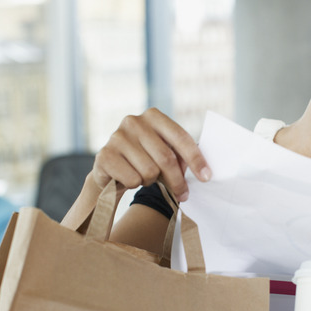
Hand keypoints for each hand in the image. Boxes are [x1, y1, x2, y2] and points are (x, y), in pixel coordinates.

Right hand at [93, 108, 211, 201]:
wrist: (110, 170)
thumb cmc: (144, 160)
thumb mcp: (164, 153)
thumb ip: (180, 157)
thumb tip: (202, 172)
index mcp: (153, 116)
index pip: (181, 137)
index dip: (196, 159)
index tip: (206, 177)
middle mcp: (134, 121)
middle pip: (166, 158)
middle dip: (177, 180)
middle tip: (183, 194)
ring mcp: (117, 136)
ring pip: (150, 171)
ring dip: (151, 181)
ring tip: (145, 177)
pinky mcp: (104, 155)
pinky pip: (132, 179)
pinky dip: (135, 184)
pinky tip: (129, 178)